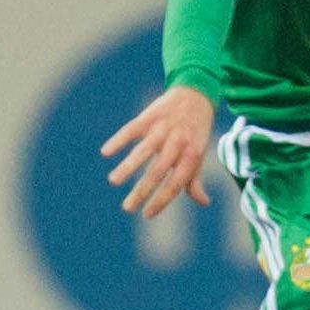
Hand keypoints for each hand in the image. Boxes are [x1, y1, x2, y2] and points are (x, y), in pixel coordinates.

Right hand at [103, 83, 216, 216]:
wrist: (196, 94)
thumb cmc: (195, 131)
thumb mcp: (199, 154)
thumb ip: (195, 179)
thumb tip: (203, 202)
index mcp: (191, 156)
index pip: (175, 184)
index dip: (162, 200)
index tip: (147, 214)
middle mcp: (177, 143)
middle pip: (157, 171)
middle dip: (142, 190)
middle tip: (127, 208)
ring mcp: (163, 128)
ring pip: (143, 151)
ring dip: (128, 167)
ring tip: (113, 181)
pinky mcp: (150, 116)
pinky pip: (132, 129)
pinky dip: (119, 140)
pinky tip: (105, 152)